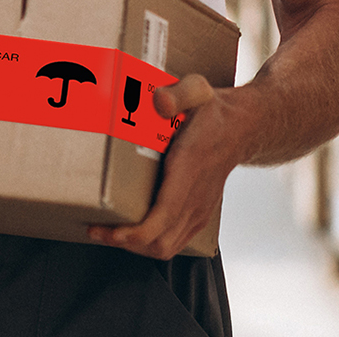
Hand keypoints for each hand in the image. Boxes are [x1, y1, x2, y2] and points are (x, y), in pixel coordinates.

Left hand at [87, 74, 242, 259]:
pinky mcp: (198, 213)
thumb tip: (159, 102)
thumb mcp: (197, 91)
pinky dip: (149, 242)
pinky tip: (128, 228)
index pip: (164, 216)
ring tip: (106, 231)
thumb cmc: (213, 111)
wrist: (243, 127)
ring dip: (135, 246)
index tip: (107, 229)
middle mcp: (196, 197)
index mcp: (190, 170)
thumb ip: (178, 94)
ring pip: (167, 247)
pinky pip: (174, 240)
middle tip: (96, 229)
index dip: (134, 232)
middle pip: (161, 243)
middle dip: (125, 243)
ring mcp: (199, 209)